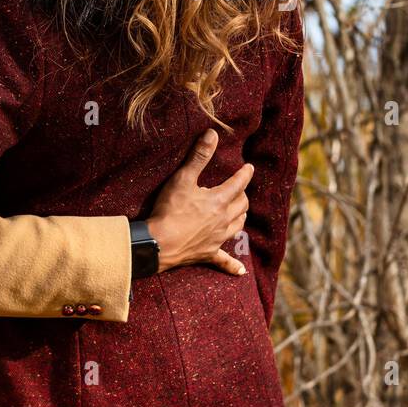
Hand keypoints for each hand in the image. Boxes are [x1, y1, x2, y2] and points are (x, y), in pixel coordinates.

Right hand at [146, 129, 252, 275]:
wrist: (158, 243)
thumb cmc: (169, 210)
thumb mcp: (183, 179)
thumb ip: (199, 156)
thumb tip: (212, 134)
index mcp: (219, 201)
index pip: (239, 184)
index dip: (245, 174)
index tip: (249, 168)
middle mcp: (223, 220)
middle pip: (242, 205)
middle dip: (243, 195)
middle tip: (241, 189)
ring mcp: (217, 238)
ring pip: (238, 226)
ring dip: (241, 217)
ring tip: (239, 211)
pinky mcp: (208, 254)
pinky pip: (225, 262)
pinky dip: (233, 266)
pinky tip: (241, 271)